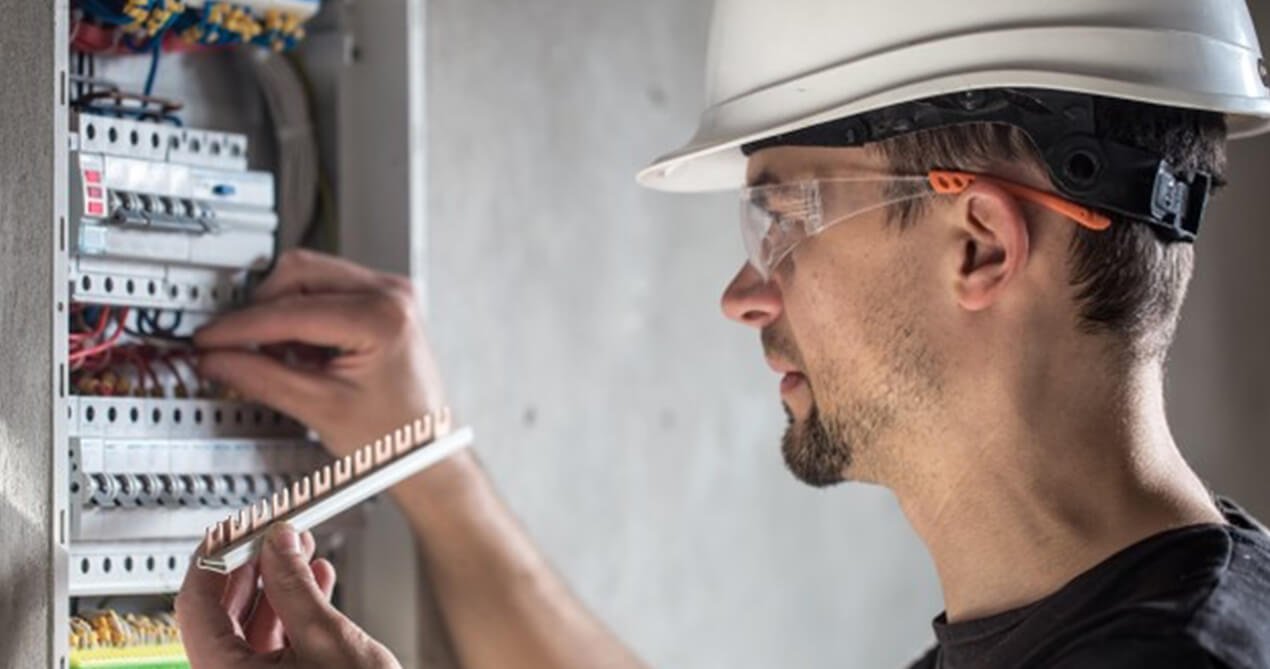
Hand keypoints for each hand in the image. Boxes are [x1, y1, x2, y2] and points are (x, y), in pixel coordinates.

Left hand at [175, 523, 399, 668]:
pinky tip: (315, 586)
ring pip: (248, 629)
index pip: (195, 606)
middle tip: (272, 536)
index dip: (214, 560)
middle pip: (220, 615)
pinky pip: (271, 647)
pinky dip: (291, 613)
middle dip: (252, 569)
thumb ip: (294, 584)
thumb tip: (277, 544)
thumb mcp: (327, 639)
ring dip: (276, 587)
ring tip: (301, 554)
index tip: (233, 530)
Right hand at [194, 250, 448, 454]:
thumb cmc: (395, 437)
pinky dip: (303, 316)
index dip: (239, 327)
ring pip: (309, 276)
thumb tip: (217, 359)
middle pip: (298, 272)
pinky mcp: (383, 301)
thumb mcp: (319, 408)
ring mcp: (390, 293)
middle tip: (239, 347)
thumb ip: (260, 379)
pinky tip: (308, 355)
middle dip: (261, 310)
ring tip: (286, 360)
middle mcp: (391, 293)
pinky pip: (326, 290)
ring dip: (282, 313)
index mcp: (382, 317)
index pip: (291, 310)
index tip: (208, 339)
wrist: (427, 450)